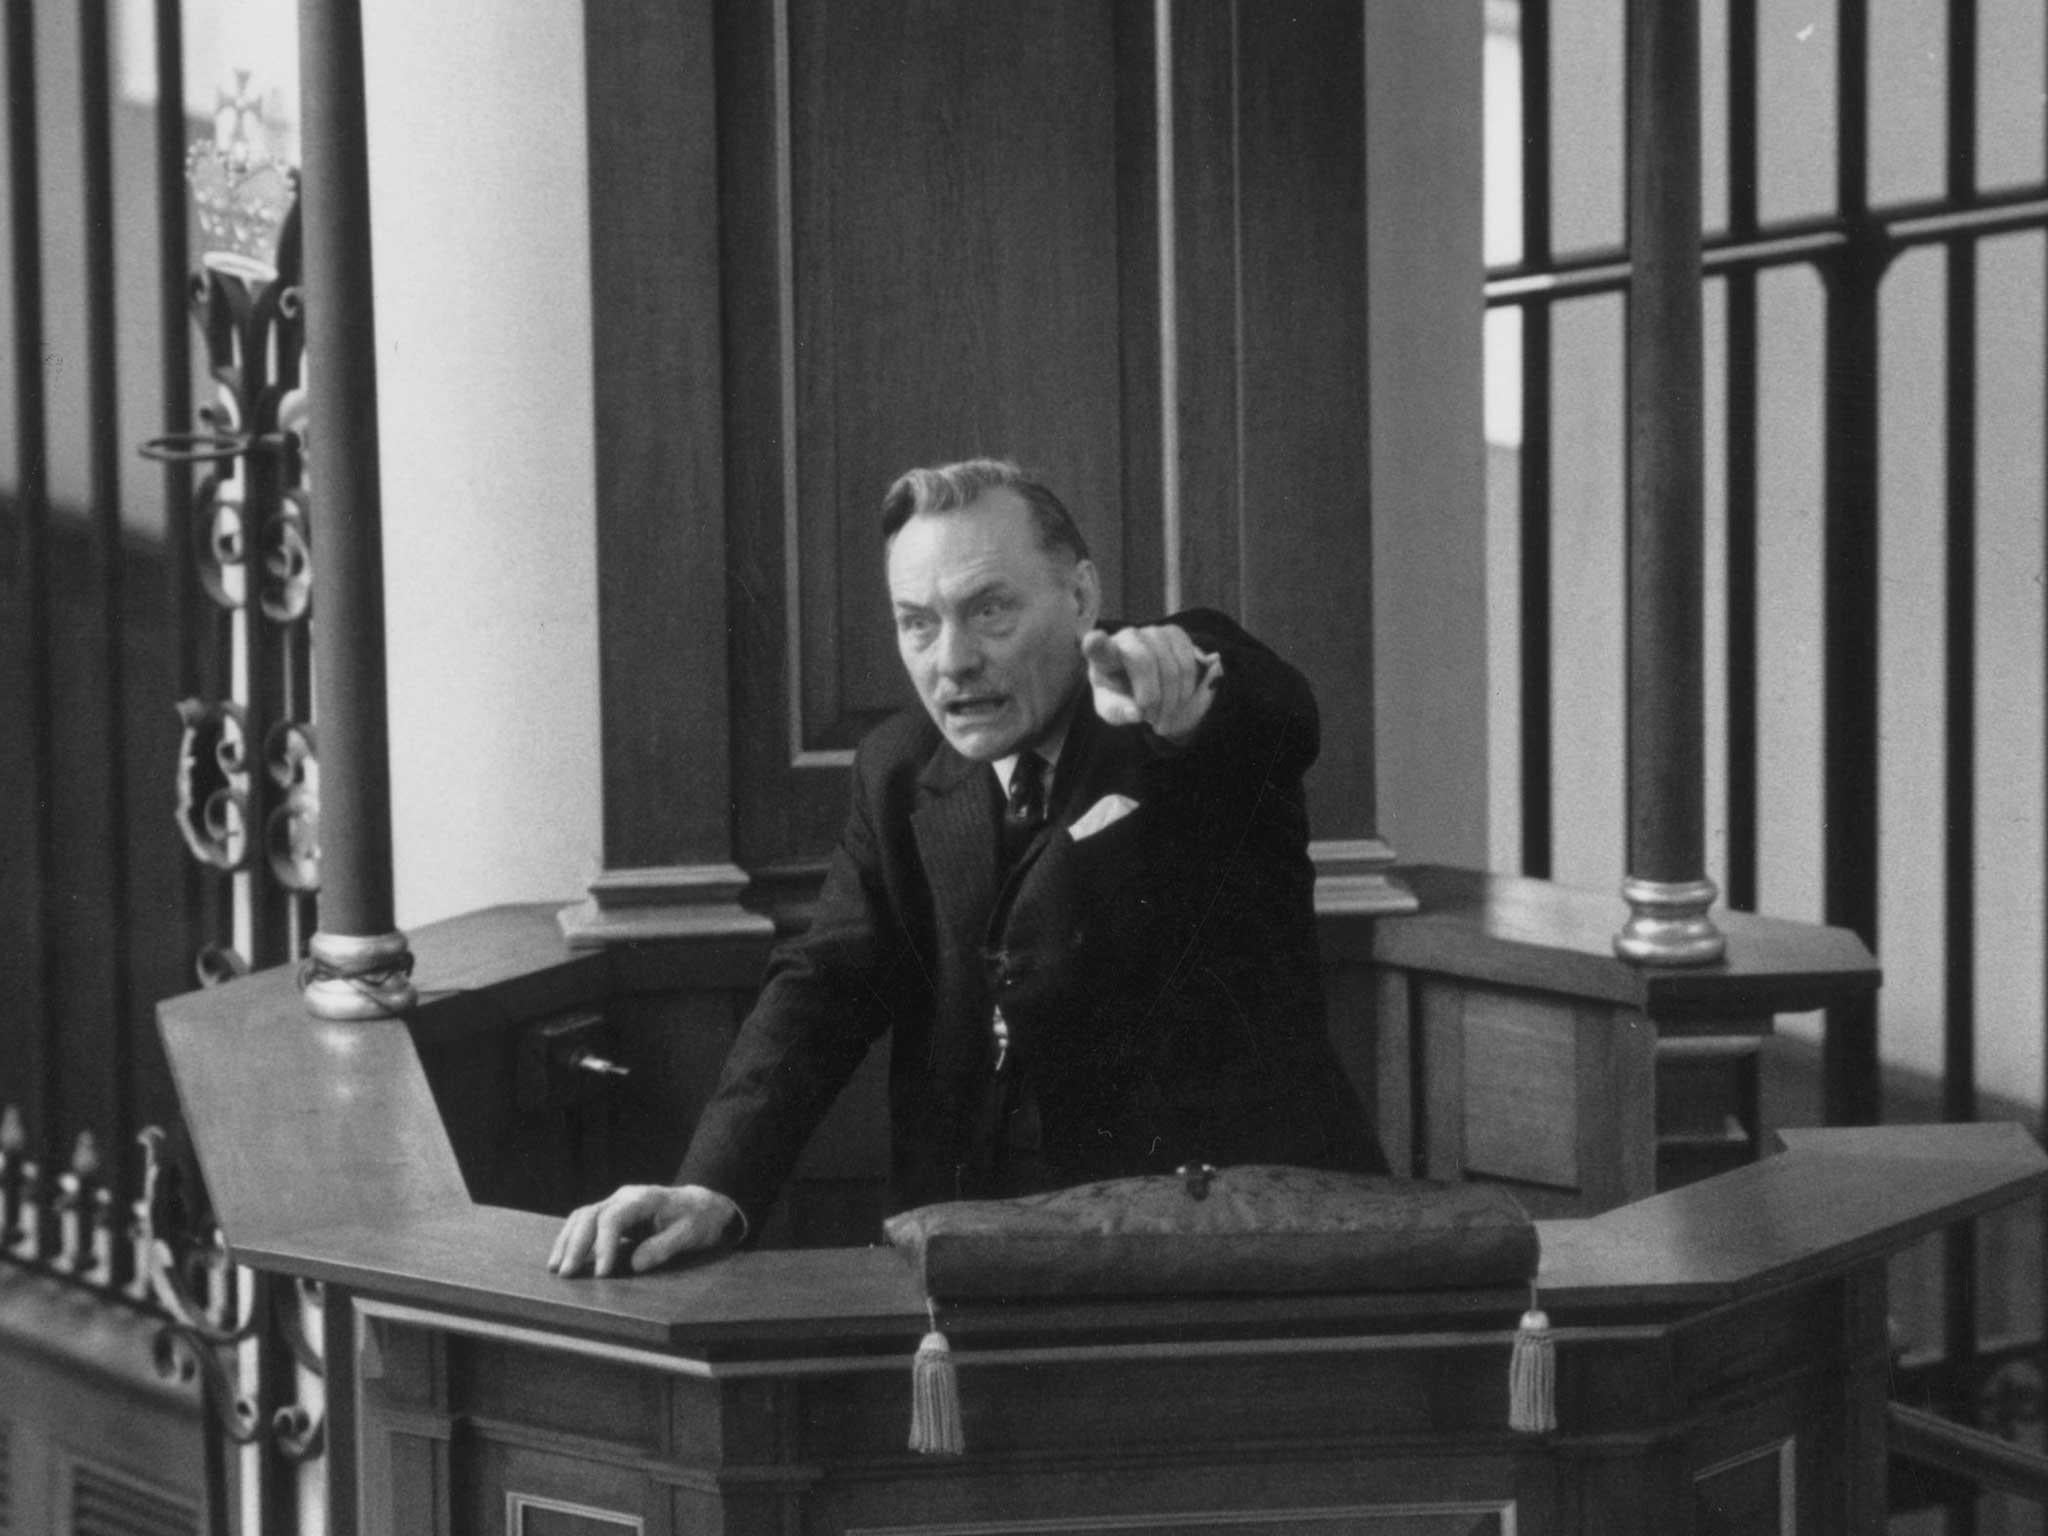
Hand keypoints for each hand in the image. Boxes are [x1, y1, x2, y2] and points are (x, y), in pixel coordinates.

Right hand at [547, 1183, 740, 1277]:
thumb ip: (664, 1246)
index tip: (602, 1274)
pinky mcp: (612, 1212)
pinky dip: (571, 1237)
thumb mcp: (691, 1234)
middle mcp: (625, 1196)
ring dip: (567, 1241)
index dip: (604, 1246)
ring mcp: (616, 1202)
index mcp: (645, 1198)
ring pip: (582, 1215)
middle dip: (577, 1245)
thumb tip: (634, 1265)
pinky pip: (585, 1221)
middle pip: (591, 1215)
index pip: (614, 1218)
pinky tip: (562, 1256)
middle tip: (566, 1274)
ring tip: (556, 1268)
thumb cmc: (699, 1219)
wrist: (702, 1204)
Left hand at [1083, 625, 1221, 742]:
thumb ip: (1119, 711)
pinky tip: (1178, 703)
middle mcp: (1127, 636)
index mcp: (1104, 656)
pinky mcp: (1176, 633)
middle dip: (1152, 695)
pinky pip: (1188, 665)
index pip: (1098, 647)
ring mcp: (1153, 631)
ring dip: (1171, 701)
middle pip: (1143, 661)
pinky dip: (1186, 691)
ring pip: (1170, 667)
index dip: (1096, 644)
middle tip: (1151, 719)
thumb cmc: (1122, 695)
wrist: (1146, 684)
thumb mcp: (1114, 710)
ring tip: (1163, 717)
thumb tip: (1136, 713)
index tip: (1093, 640)